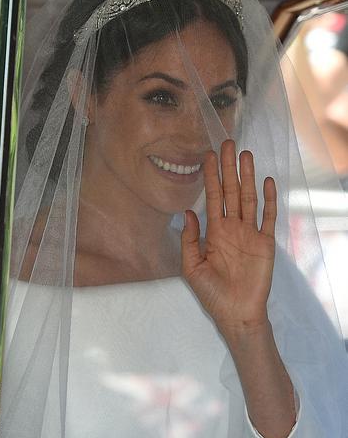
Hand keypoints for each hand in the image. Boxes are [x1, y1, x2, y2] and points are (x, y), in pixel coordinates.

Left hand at [181, 140, 276, 336]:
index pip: (212, 197)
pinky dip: (268, 199)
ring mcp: (250, 233)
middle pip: (231, 191)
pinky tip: (266, 181)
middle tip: (227, 143)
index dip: (210, 177)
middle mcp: (232, 227)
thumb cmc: (211, 293)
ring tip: (245, 154)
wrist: (235, 314)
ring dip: (247, 176)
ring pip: (249, 198)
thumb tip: (187, 212)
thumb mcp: (191, 266)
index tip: (206, 155)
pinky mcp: (265, 243)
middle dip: (228, 168)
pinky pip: (268, 217)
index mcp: (214, 232)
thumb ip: (189, 239)